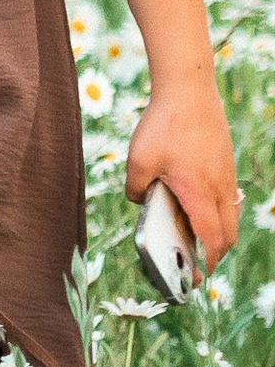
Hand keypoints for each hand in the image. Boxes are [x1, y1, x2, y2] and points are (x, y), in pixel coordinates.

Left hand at [126, 76, 240, 268]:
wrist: (189, 90)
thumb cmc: (164, 125)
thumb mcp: (138, 161)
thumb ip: (136, 190)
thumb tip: (140, 203)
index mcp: (200, 194)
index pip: (212, 240)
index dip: (207, 263)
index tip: (198, 276)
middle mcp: (220, 189)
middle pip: (227, 234)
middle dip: (215, 253)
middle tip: (195, 261)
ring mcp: (226, 176)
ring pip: (230, 216)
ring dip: (217, 231)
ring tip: (193, 235)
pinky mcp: (226, 164)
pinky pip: (227, 198)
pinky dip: (217, 211)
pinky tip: (196, 205)